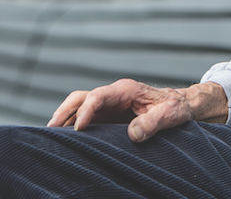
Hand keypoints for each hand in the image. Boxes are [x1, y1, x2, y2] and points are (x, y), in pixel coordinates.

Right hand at [47, 78, 228, 142]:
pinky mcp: (108, 115)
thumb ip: (153, 122)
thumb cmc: (177, 107)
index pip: (98, 95)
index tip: (78, 129)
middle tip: (50, 131)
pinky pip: (85, 117)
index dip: (86, 111)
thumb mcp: (171, 114)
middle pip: (81, 97)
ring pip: (79, 106)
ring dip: (64, 118)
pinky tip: (63, 140)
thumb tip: (132, 135)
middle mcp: (114, 94)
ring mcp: (109, 104)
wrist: (181, 105)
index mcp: (126, 90)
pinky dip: (71, 125)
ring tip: (49, 137)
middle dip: (64, 111)